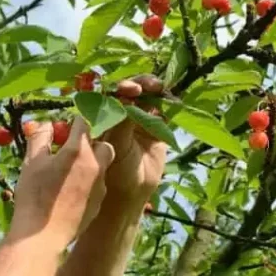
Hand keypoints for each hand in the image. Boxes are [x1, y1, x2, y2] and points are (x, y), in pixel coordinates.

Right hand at [8, 115, 115, 249]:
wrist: (42, 237)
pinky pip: (99, 185)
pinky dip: (89, 182)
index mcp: (78, 151)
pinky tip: (72, 192)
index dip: (73, 123)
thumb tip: (46, 124)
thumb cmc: (33, 196)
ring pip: (103, 165)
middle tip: (71, 150)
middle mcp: (95, 166)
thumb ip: (39, 137)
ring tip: (70, 172)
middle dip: (90, 143)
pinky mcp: (99, 203)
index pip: (83, 123)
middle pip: (102, 143)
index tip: (64, 129)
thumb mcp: (31, 162)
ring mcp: (100, 186)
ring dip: (91, 162)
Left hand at [97, 75, 168, 202]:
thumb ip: (122, 122)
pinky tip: (173, 100)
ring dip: (152, 89)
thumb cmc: (115, 171)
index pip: (110, 93)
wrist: (132, 191)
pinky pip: (161, 110)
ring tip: (159, 87)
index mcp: (103, 115)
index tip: (129, 89)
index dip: (119, 87)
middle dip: (138, 84)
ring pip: (146, 96)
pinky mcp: (155, 126)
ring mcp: (137, 118)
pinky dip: (167, 103)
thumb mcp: (116, 145)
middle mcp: (119, 113)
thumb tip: (128, 99)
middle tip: (148, 86)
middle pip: (129, 90)